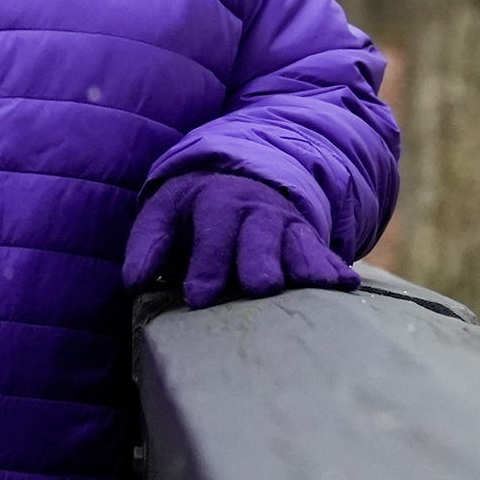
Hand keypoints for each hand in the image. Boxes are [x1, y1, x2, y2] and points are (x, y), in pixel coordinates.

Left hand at [122, 170, 357, 310]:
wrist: (239, 182)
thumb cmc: (193, 213)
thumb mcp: (164, 215)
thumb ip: (147, 245)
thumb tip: (133, 280)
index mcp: (217, 201)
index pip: (213, 230)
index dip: (207, 262)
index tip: (199, 297)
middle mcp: (256, 211)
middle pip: (260, 236)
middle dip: (259, 261)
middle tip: (259, 289)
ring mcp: (286, 226)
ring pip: (296, 244)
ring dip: (305, 265)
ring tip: (317, 286)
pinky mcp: (307, 242)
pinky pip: (322, 254)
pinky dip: (333, 268)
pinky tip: (346, 285)